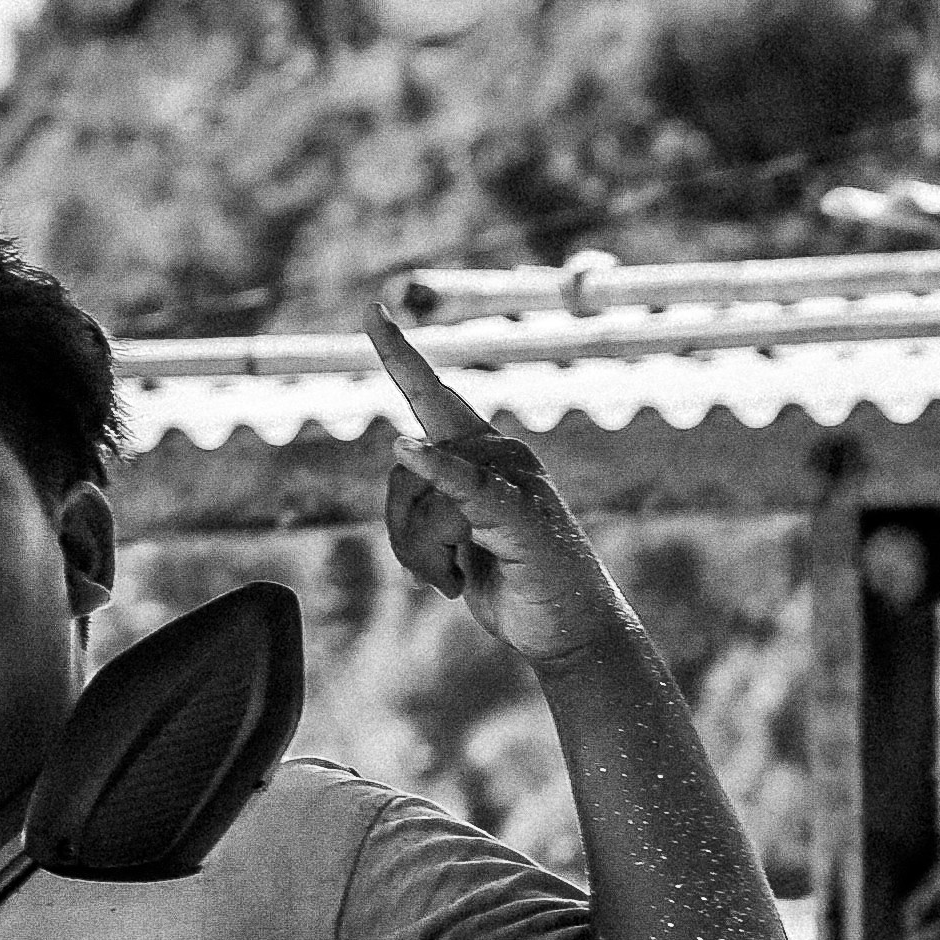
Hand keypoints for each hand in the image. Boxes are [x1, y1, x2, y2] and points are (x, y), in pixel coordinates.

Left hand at [370, 305, 632, 664]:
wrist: (567, 630)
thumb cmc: (507, 578)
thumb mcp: (448, 538)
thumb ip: (422, 497)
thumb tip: (402, 451)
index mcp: (481, 452)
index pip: (432, 396)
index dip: (400, 354)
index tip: (372, 309)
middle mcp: (501, 452)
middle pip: (403, 471)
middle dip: (401, 534)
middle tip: (434, 579)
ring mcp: (518, 480)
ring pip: (425, 500)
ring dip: (424, 558)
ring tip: (455, 582)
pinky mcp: (523, 516)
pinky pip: (468, 490)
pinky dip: (439, 473)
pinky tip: (408, 448)